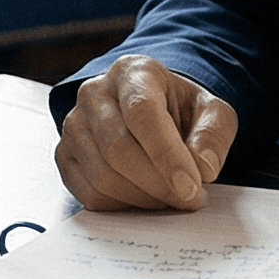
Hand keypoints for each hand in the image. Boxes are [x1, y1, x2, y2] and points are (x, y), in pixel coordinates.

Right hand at [55, 55, 237, 209]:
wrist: (148, 112)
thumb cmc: (179, 110)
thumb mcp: (211, 112)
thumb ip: (213, 135)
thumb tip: (203, 168)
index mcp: (132, 72)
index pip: (142, 113)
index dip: (167, 154)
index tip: (192, 187)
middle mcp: (94, 93)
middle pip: (118, 149)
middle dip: (158, 184)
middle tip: (190, 199)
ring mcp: (74, 124)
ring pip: (102, 175)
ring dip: (144, 199)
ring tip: (172, 199)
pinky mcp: (65, 154)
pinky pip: (89, 194)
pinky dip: (123, 206)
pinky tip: (146, 199)